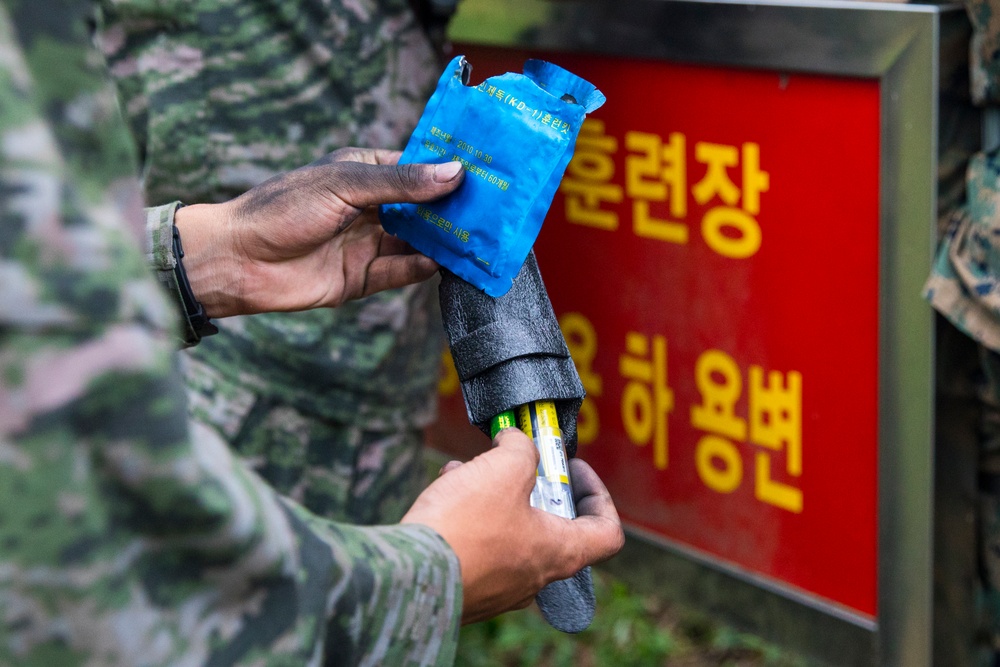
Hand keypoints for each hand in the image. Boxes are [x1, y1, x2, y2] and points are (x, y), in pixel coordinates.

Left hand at [174, 148, 463, 317]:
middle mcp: (369, 207)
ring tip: (482, 240)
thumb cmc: (282, 210)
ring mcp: (366, 243)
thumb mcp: (344, 186)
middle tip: (494, 210)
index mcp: (363, 174)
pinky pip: (401, 272)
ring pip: (417, 242)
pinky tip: (448, 266)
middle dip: (454, 209)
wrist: (238, 262)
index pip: (416, 168)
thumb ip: (400, 184)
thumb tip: (453, 173)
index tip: (486, 171)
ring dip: (445, 242)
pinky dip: (424, 269)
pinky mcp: (361, 278)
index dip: (448, 170)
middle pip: (422, 208)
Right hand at [402, 429, 623, 624]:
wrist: (410, 575)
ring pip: (510, 534)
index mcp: (559, 553)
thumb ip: (521, 449)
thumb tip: (515, 442)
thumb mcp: (504, 468)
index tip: (572, 470)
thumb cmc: (466, 527)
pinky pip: (479, 547)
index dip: (597, 495)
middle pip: (553, 528)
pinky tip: (447, 490)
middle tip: (515, 464)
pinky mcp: (468, 590)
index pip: (607, 533)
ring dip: (495, 497)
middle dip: (533, 487)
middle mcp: (535, 578)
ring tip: (468, 470)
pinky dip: (470, 517)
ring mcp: (500, 589)